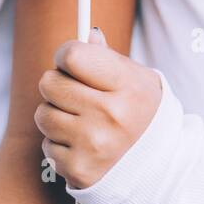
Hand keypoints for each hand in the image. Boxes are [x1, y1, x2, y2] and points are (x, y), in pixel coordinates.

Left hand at [35, 27, 161, 189]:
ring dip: (55, 115)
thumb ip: (108, 58)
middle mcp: (111, 115)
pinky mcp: (79, 169)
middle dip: (57, 84)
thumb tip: (89, 34)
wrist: (159, 169)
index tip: (69, 61)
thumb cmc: (142, 115)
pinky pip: (47, 146)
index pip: (73, 56)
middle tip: (73, 92)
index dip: (65, 55)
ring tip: (80, 121)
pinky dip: (59, 145)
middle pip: (50, 83)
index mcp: (128, 86)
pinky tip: (82, 145)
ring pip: (43, 114)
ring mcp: (94, 144)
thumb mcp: (138, 80)